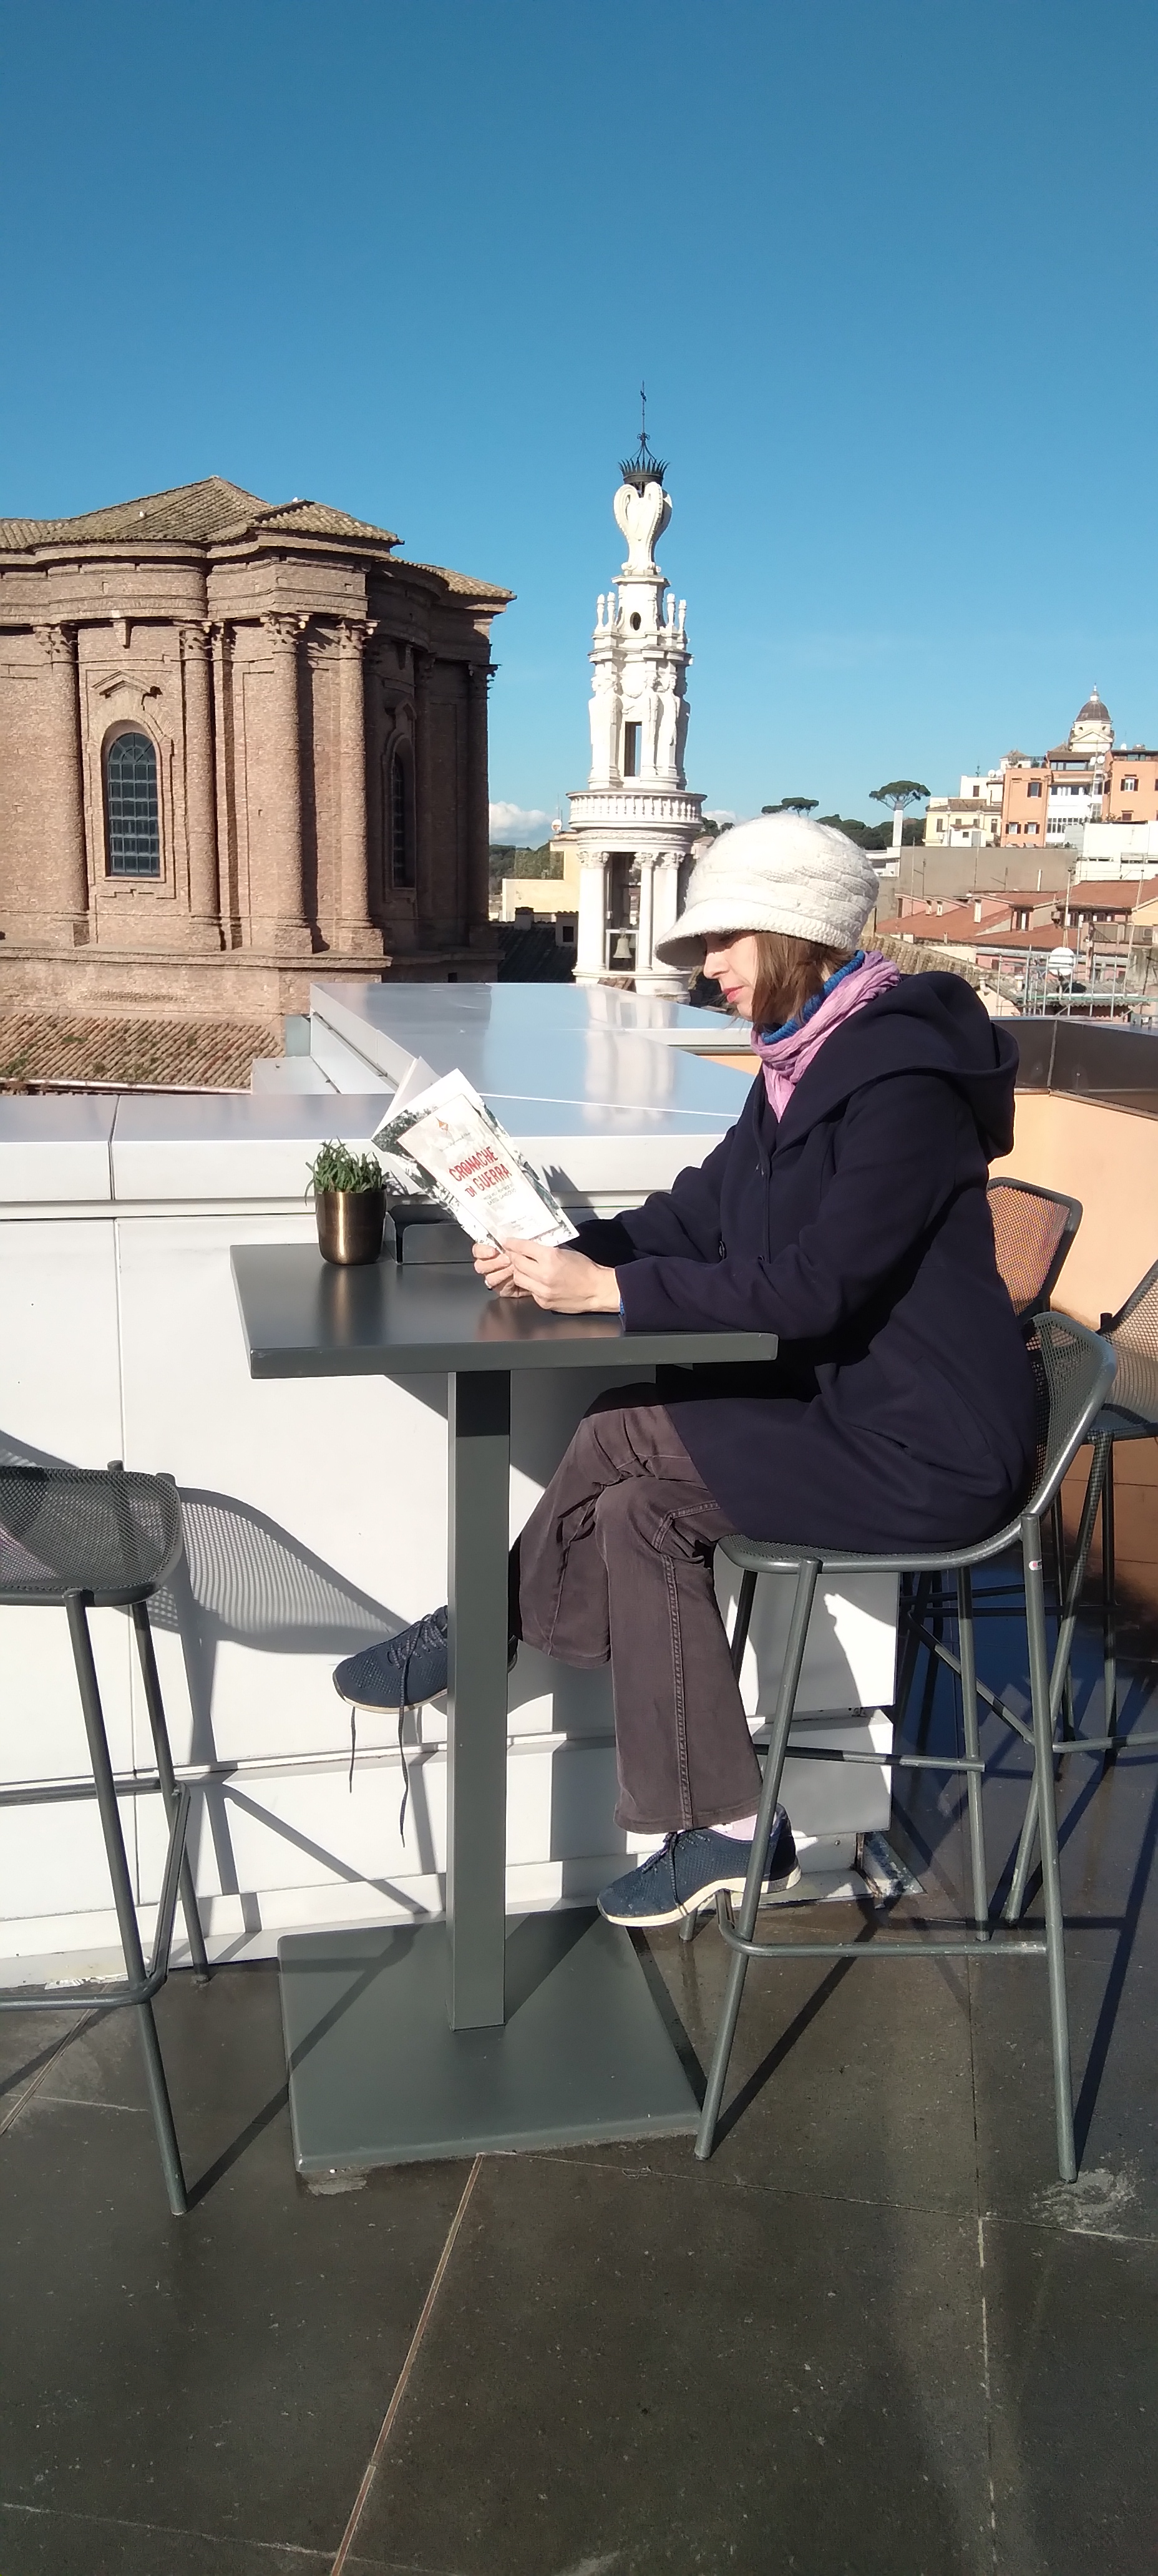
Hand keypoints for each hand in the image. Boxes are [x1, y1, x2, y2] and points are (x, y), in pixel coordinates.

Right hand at [472, 1240, 530, 1297]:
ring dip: (502, 1272)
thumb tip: (505, 1240)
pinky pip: (500, 1288)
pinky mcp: (503, 1289)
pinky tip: (516, 1277)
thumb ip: (510, 1242)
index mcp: (491, 1251)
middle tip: (507, 1260)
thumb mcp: (521, 1243)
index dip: (482, 1251)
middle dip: (494, 1263)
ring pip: (489, 1278)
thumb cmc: (532, 1253)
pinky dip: (508, 1282)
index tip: (493, 1251)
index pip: (477, 1250)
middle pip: (480, 1266)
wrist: (542, 1270)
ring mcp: (496, 1278)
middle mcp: (490, 1265)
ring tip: (514, 1268)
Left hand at [498, 1240, 621, 1313]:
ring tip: (525, 1268)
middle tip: (515, 1254)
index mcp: (551, 1258)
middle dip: (514, 1257)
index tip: (508, 1242)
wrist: (598, 1289)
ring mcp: (543, 1291)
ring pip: (519, 1278)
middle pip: (516, 1263)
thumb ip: (546, 1250)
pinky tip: (537, 1281)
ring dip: (519, 1272)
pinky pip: (529, 1291)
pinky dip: (530, 1285)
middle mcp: (544, 1274)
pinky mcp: (544, 1302)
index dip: (512, 1243)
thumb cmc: (586, 1270)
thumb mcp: (566, 1252)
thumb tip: (529, 1247)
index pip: (523, 1248)